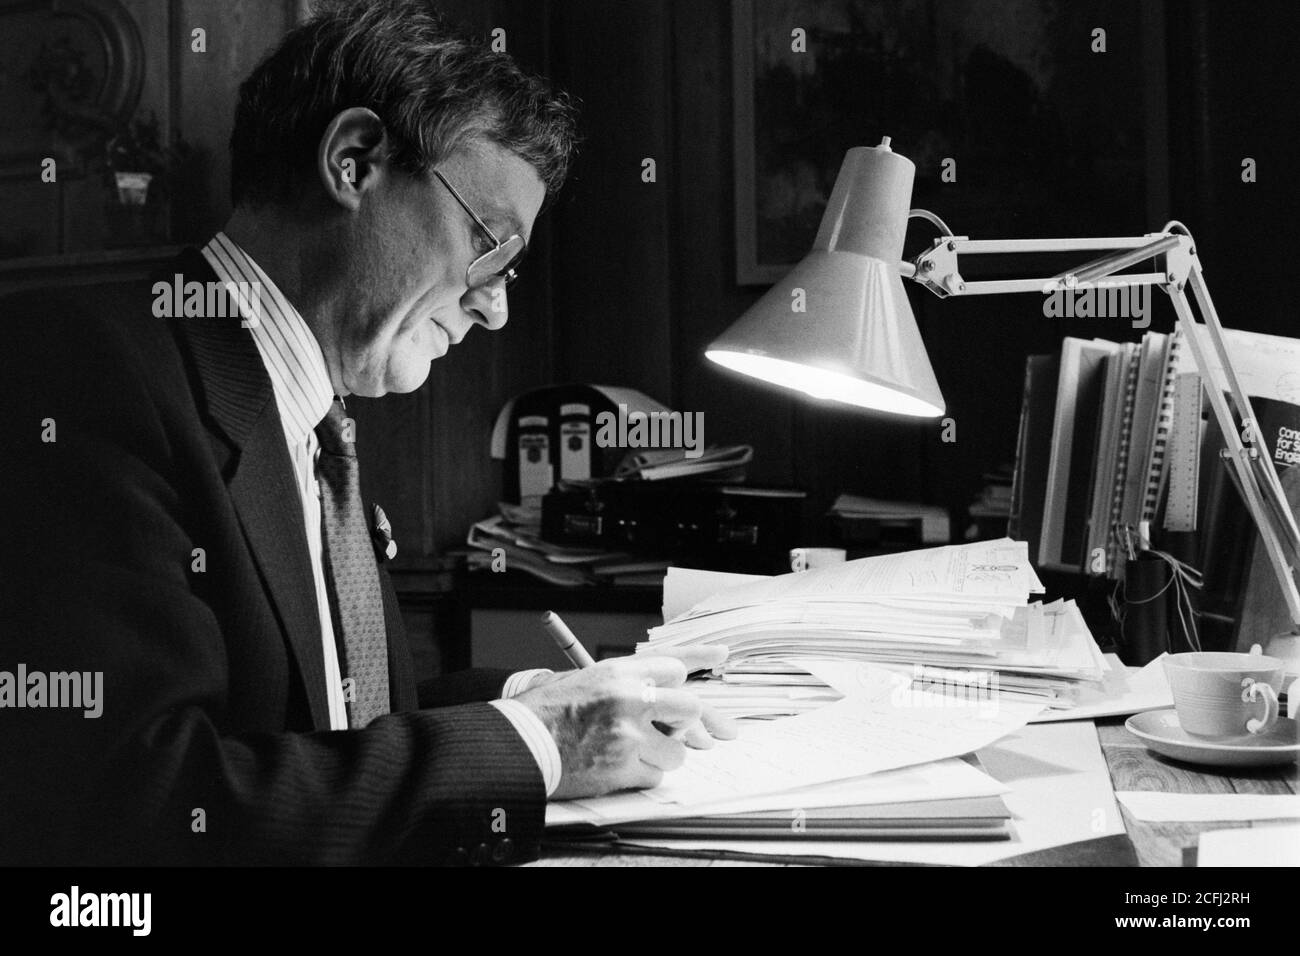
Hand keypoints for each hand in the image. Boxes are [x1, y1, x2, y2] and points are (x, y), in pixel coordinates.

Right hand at [515, 645, 737, 799]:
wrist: (519, 744)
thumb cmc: (548, 712)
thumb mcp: (586, 678)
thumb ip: (627, 681)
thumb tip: (669, 688)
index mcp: (617, 672)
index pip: (674, 666)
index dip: (689, 671)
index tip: (712, 663)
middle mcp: (628, 699)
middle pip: (689, 706)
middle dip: (686, 720)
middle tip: (673, 725)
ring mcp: (628, 736)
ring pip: (677, 749)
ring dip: (662, 754)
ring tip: (635, 751)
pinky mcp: (623, 769)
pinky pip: (656, 776)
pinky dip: (643, 775)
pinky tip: (620, 767)